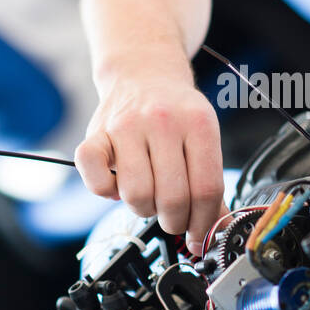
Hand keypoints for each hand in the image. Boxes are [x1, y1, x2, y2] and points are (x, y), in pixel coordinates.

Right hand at [75, 66, 225, 254]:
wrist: (144, 72)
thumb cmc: (176, 112)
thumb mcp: (202, 137)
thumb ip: (209, 183)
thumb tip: (215, 231)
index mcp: (198, 123)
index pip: (206, 189)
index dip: (203, 223)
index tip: (198, 237)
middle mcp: (163, 121)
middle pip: (173, 198)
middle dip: (175, 221)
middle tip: (174, 219)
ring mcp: (126, 126)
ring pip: (137, 195)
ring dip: (143, 208)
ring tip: (148, 195)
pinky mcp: (95, 134)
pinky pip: (97, 181)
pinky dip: (106, 192)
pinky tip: (118, 183)